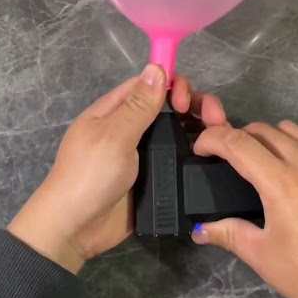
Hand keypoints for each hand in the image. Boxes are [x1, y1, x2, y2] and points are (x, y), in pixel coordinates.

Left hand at [7, 66, 227, 273]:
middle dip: (193, 106)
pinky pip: (175, 161)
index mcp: (113, 112)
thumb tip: (156, 68)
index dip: (173, 86)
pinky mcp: (151, 179)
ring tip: (221, 138)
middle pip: (167, 108)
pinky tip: (214, 160)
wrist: (77, 229)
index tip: (188, 102)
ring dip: (198, 131)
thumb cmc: (90, 176)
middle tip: (216, 120)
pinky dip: (194, 157)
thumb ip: (138, 106)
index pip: (148, 86)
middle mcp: (129, 129)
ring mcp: (141, 156)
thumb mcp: (113, 136)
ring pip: (175, 134)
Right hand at [191, 121, 297, 297]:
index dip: (212, 140)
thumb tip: (201, 230)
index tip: (201, 150)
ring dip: (270, 138)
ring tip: (265, 161)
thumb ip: (230, 234)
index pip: (237, 143)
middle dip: (238, 140)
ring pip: (292, 128)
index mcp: (281, 184)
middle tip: (230, 162)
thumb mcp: (265, 257)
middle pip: (263, 131)